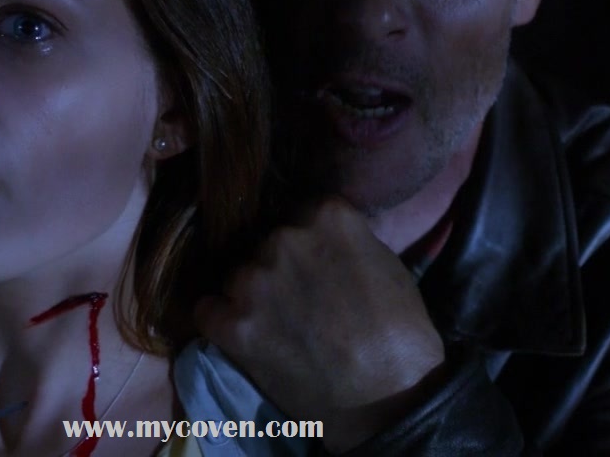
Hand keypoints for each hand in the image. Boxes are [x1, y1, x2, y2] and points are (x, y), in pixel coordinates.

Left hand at [194, 196, 444, 452]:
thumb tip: (324, 239)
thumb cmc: (402, 334)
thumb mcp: (386, 264)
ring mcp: (254, 281)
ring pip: (237, 276)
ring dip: (251, 296)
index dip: (307, 242)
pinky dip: (221, 322)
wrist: (388, 398)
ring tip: (278, 327)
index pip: (301, 212)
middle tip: (300, 302)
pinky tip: (243, 337)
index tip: (315, 265)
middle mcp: (284, 238)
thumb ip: (346, 241)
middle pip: (266, 243)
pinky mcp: (234, 325)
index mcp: (327, 216)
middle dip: (279, 268)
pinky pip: (207, 310)